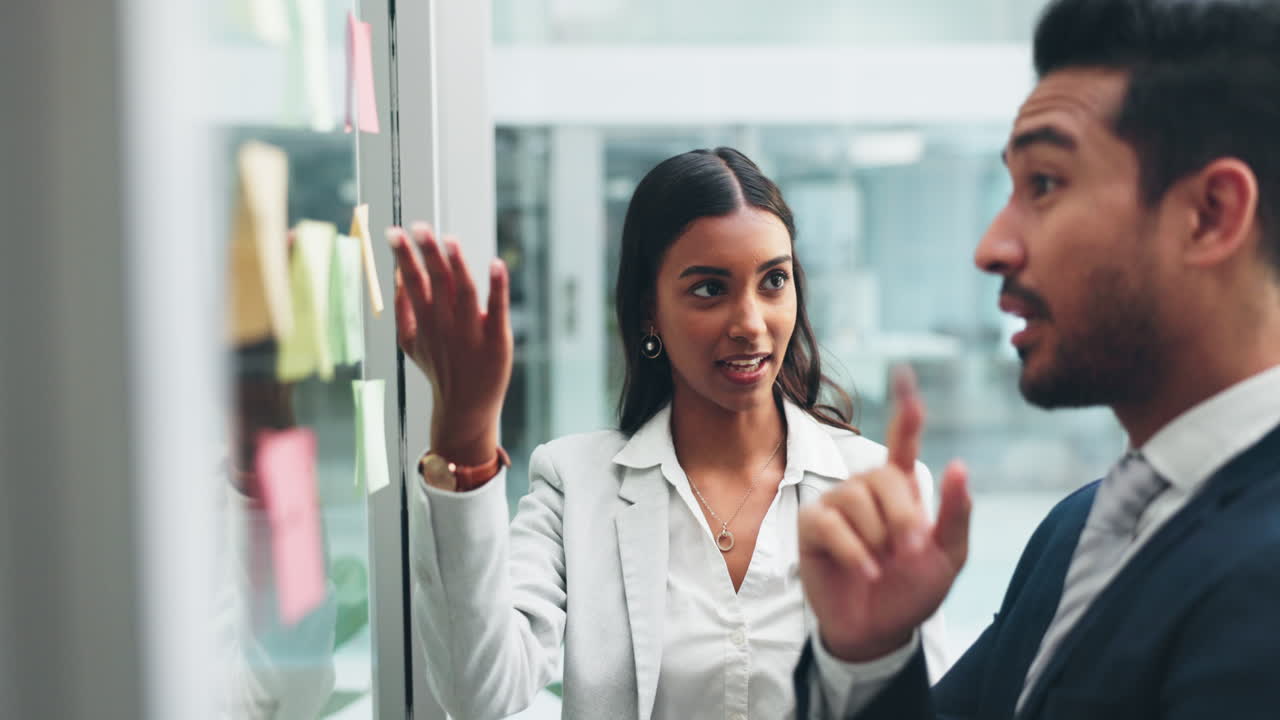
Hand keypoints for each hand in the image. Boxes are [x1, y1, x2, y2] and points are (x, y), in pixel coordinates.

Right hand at [390, 223, 510, 466]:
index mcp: (424, 321)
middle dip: (427, 253)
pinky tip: (496, 263)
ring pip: (464, 292)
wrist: (465, 407)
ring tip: (449, 240)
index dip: (403, 257)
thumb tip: (397, 273)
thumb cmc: (438, 367)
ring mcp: (472, 332)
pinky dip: (497, 286)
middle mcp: (446, 325)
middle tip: (419, 227)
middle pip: (436, 283)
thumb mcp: (410, 342)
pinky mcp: (497, 339)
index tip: (394, 232)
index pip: (412, 282)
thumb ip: (402, 308)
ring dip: (458, 265)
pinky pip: (497, 309)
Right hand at [798, 366, 971, 661]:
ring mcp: (836, 506)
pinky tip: (866, 571)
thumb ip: (956, 515)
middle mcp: (866, 491)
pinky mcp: (811, 528)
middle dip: (902, 515)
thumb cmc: (912, 591)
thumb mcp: (948, 557)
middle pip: (882, 477)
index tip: (905, 378)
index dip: (905, 415)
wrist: (879, 631)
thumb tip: (958, 466)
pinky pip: (830, 524)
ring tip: (882, 565)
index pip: (902, 444)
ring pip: (855, 500)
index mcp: (901, 490)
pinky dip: (854, 551)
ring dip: (877, 538)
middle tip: (910, 549)